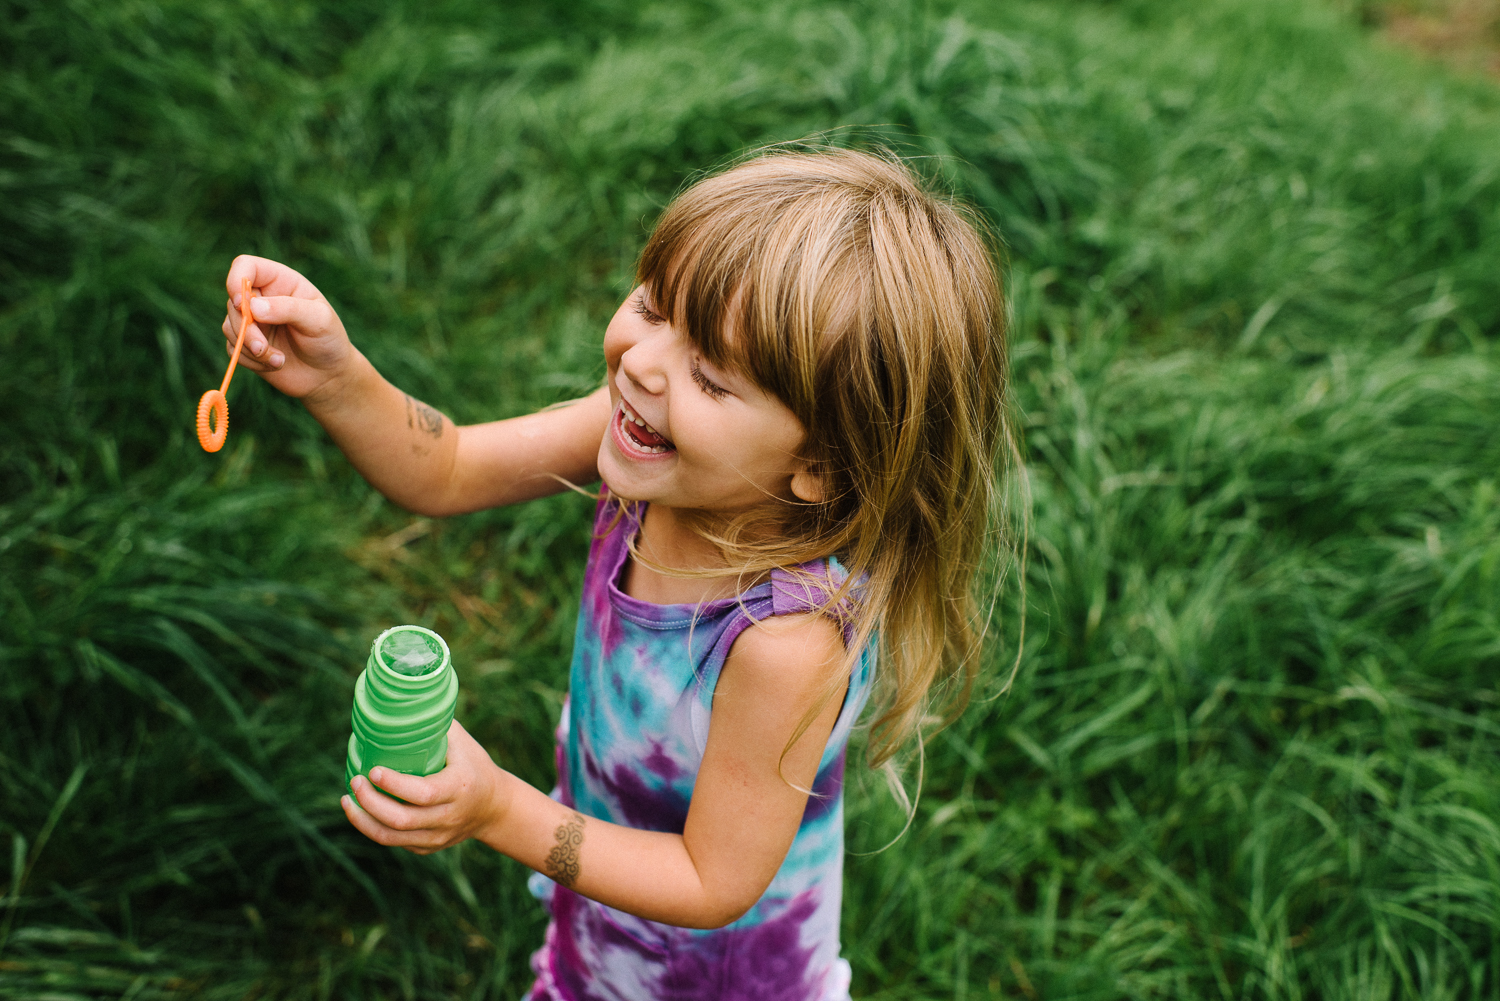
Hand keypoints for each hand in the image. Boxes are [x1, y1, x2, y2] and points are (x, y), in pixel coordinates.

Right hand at [220, 255, 357, 400]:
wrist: (328, 373)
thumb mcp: (318, 320)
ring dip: (250, 347)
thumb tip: (253, 307)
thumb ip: (288, 309)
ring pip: (229, 327)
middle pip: (233, 301)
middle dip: (245, 328)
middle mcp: (262, 297)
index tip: (242, 304)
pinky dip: (251, 361)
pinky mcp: (246, 344)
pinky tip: (276, 364)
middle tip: (262, 347)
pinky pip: (233, 350)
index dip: (236, 280)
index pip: (245, 266)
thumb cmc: (328, 339)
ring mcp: (252, 321)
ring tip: (279, 359)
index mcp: (279, 281)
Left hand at [341, 720, 510, 854]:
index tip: (372, 770)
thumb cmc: (473, 765)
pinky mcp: (428, 847)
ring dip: (363, 820)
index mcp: (459, 788)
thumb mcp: (462, 741)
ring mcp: (438, 836)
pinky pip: (395, 842)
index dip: (394, 785)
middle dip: (370, 802)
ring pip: (392, 837)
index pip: (424, 793)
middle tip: (355, 781)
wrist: (494, 807)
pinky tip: (361, 811)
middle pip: (401, 820)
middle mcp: (448, 817)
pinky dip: (372, 827)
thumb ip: (435, 725)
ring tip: (347, 800)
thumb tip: (400, 701)